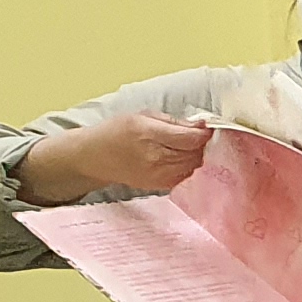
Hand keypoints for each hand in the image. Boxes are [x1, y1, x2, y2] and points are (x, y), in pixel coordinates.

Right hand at [22, 112, 207, 201]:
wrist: (96, 156)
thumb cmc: (118, 131)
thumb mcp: (144, 115)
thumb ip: (174, 122)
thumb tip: (201, 126)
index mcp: (149, 134)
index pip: (191, 138)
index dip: (203, 133)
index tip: (205, 127)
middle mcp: (155, 157)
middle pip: (195, 153)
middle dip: (199, 143)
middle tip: (193, 135)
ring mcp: (158, 175)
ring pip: (193, 166)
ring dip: (194, 155)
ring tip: (182, 145)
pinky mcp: (159, 186)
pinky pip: (185, 176)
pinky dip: (186, 166)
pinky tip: (175, 158)